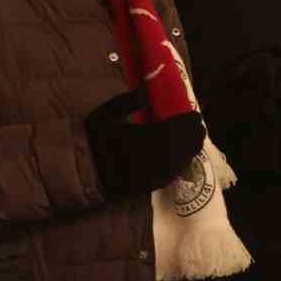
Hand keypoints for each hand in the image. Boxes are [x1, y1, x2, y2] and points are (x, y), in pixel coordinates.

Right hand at [84, 90, 204, 196]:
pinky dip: (180, 164)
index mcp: (141, 138)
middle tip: (198, 126)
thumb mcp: (105, 114)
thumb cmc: (93, 141)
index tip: (195, 115)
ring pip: (179, 161)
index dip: (187, 123)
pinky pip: (171, 175)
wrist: (82, 173)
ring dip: (189, 149)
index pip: (173, 129)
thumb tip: (146, 93)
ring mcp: (150, 175)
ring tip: (196, 139)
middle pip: (181, 145)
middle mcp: (150, 158)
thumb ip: (128, 101)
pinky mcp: (146, 187)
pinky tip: (183, 158)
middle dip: (192, 135)